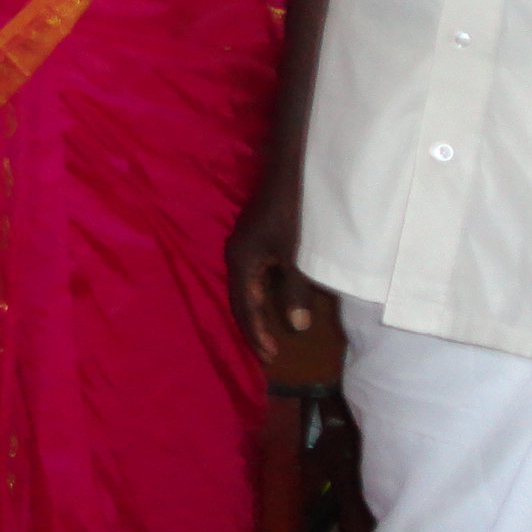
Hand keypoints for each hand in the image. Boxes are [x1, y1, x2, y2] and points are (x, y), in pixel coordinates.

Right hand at [225, 166, 318, 363]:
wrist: (285, 173)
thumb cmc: (289, 212)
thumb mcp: (294, 254)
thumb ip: (295, 290)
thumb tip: (296, 327)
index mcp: (241, 263)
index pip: (245, 307)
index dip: (256, 333)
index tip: (269, 357)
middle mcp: (235, 257)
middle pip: (241, 301)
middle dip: (254, 328)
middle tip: (269, 353)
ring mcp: (242, 248)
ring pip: (245, 289)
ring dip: (256, 313)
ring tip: (268, 334)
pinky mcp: (251, 242)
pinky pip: (251, 277)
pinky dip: (260, 296)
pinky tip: (271, 302)